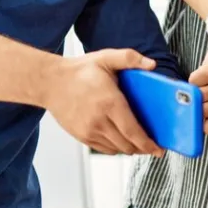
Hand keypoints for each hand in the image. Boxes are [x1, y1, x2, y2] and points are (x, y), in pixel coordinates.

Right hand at [44, 49, 164, 156]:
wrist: (48, 81)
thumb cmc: (79, 71)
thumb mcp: (105, 58)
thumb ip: (130, 58)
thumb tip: (151, 64)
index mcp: (109, 102)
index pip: (133, 131)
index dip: (148, 143)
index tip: (159, 149)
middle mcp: (98, 120)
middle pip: (127, 144)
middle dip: (143, 148)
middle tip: (153, 146)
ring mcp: (88, 130)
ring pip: (116, 148)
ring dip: (130, 148)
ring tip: (140, 143)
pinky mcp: (80, 135)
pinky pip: (103, 148)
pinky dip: (115, 148)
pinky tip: (122, 141)